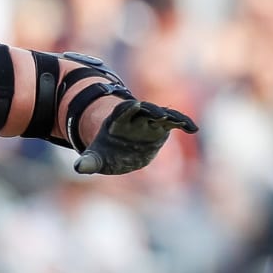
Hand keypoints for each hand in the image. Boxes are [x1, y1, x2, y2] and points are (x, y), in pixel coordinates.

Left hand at [75, 99, 197, 174]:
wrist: (120, 152)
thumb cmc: (106, 153)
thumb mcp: (96, 158)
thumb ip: (89, 161)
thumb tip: (79, 167)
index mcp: (116, 121)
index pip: (121, 111)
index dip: (126, 108)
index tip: (132, 104)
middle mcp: (134, 118)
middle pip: (144, 110)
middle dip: (151, 110)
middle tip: (160, 114)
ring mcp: (149, 122)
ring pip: (161, 115)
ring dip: (170, 116)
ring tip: (178, 121)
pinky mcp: (161, 128)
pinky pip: (174, 124)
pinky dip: (183, 124)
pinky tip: (193, 129)